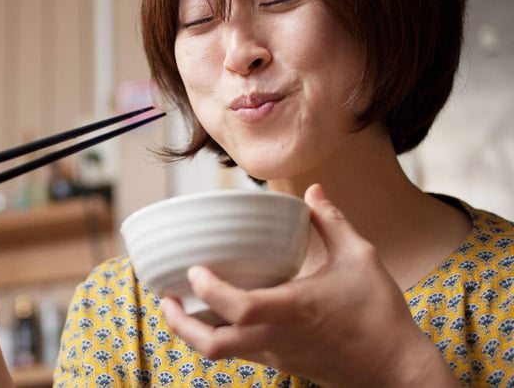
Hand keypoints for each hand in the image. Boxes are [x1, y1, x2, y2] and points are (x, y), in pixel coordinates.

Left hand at [160, 184, 455, 386]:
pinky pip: (238, 353)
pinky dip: (218, 335)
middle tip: (164, 298)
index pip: (240, 308)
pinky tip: (217, 314)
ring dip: (192, 333)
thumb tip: (313, 190)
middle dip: (180, 324)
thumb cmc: (381, 313)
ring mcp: (277, 354)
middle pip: (213, 346)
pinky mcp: (282, 363)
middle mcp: (278, 337)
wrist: (396, 369)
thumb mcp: (361, 258)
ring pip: (220, 354)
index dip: (209, 292)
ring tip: (180, 305)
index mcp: (296, 309)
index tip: (193, 270)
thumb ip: (333, 221)